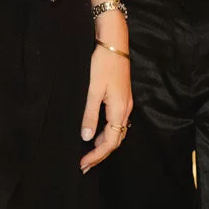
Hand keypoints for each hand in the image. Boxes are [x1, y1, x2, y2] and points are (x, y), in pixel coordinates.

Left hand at [79, 41, 132, 172]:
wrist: (114, 43)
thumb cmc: (103, 64)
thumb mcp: (93, 90)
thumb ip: (90, 115)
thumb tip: (86, 137)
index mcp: (119, 110)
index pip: (110, 142)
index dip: (97, 156)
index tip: (83, 164)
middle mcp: (125, 109)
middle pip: (116, 140)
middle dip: (101, 154)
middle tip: (84, 165)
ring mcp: (125, 103)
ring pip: (117, 132)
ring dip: (103, 145)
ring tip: (88, 153)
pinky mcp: (122, 98)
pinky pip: (116, 123)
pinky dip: (106, 133)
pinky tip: (96, 133)